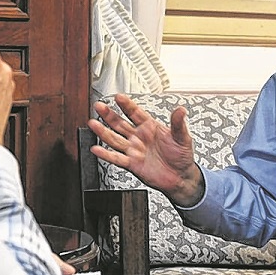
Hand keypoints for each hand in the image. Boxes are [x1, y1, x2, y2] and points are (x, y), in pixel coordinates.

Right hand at [87, 93, 204, 205]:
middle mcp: (139, 137)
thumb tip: (181, 110)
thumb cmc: (182, 156)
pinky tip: (97, 149)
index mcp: (150, 127)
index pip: (136, 113)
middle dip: (109, 114)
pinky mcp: (132, 164)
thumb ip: (178, 124)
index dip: (127, 105)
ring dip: (103, 131)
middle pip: (120, 123)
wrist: (180, 177)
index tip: (119, 97)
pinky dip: (106, 155)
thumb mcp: (182, 137)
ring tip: (93, 124)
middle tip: (99, 106)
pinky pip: (117, 158)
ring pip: (115, 139)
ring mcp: (134, 150)